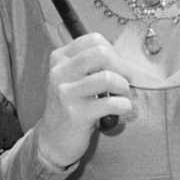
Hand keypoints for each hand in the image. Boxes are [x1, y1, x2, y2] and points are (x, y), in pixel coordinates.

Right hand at [36, 32, 134, 169]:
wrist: (53, 139)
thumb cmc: (72, 106)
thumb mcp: (74, 79)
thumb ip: (93, 65)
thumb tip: (127, 59)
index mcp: (60, 58)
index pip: (94, 40)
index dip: (113, 52)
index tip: (117, 68)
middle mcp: (59, 72)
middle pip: (101, 53)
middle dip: (121, 67)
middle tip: (125, 81)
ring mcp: (66, 93)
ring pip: (107, 77)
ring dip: (124, 87)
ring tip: (122, 96)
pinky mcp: (76, 114)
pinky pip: (111, 103)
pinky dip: (125, 105)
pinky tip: (122, 110)